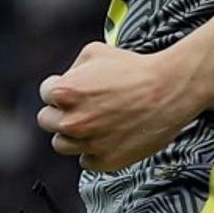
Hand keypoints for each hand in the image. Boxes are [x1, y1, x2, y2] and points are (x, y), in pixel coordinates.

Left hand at [37, 41, 202, 171]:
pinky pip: (86, 161)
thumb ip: (72, 68)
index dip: (59, 88)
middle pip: (47, 121)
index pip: (45, 94)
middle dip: (60, 112)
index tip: (74, 89)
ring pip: (62, 144)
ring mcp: (89, 144)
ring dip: (73, 134)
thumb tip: (64, 82)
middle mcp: (72, 121)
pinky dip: (94, 150)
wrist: (169, 90)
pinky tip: (108, 135)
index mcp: (65, 92)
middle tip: (81, 106)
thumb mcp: (95, 51)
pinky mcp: (106, 161)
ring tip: (94, 122)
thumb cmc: (134, 69)